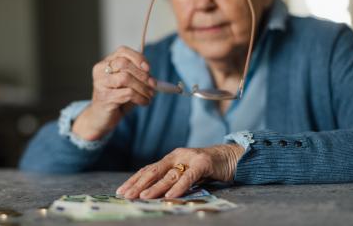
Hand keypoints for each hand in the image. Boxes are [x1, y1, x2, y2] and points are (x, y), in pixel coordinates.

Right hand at [72, 46, 155, 140]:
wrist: (101, 118)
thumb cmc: (116, 98)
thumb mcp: (127, 83)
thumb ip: (136, 75)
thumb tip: (151, 74)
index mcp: (106, 63)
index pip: (122, 51)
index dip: (137, 57)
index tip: (148, 68)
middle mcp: (100, 71)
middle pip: (124, 64)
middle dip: (142, 74)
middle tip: (153, 85)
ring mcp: (100, 84)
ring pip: (125, 78)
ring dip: (142, 87)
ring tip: (149, 95)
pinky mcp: (104, 97)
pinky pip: (127, 94)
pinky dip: (140, 98)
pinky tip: (144, 102)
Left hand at [116, 144, 244, 198]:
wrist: (231, 157)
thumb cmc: (207, 168)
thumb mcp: (185, 174)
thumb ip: (171, 180)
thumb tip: (151, 194)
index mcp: (170, 158)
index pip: (148, 170)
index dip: (134, 180)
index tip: (121, 191)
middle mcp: (177, 156)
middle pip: (154, 171)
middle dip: (138, 184)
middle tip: (126, 195)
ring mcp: (190, 158)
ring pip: (169, 175)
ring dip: (155, 188)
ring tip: (143, 197)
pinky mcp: (203, 164)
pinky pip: (189, 177)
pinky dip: (179, 187)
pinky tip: (170, 196)